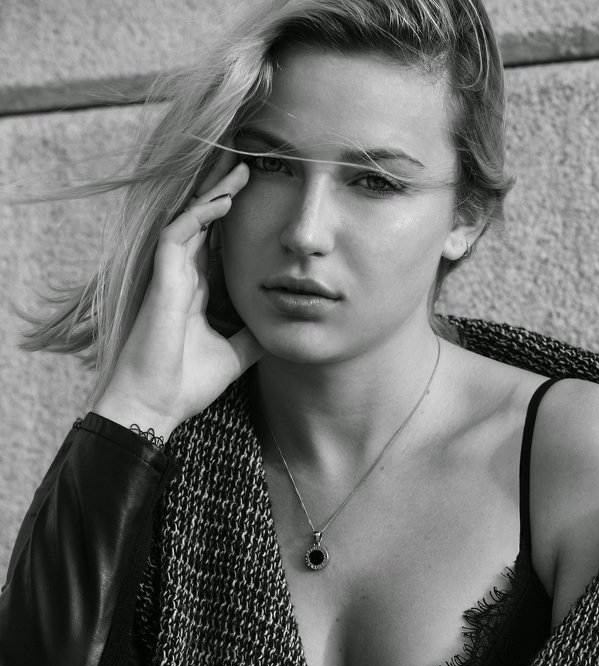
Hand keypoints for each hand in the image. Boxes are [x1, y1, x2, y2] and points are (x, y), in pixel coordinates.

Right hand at [93, 145, 262, 438]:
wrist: (156, 404)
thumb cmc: (186, 384)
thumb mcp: (234, 355)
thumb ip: (253, 337)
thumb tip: (278, 329)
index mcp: (196, 291)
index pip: (215, 243)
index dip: (231, 219)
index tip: (256, 197)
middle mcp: (181, 277)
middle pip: (202, 222)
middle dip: (222, 192)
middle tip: (247, 164)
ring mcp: (169, 275)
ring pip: (190, 219)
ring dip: (215, 193)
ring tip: (239, 168)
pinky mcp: (161, 278)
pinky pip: (180, 233)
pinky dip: (202, 215)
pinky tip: (225, 201)